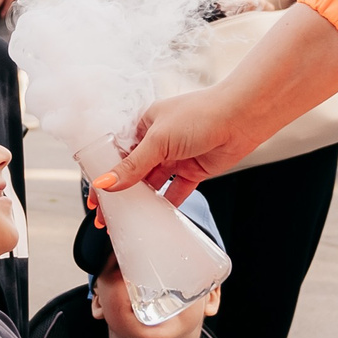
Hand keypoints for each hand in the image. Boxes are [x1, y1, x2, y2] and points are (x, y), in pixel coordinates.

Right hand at [101, 3, 337, 205]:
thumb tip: (104, 184)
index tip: (94, 198)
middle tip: (106, 218)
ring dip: (140, 203)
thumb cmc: (200, 115)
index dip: (104, 176)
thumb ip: (132, 166)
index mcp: (144, 126)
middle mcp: (158, 141)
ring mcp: (176, 157)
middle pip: (132, 172)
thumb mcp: (159, 140)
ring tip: (126, 223)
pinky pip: (175, 192)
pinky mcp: (193, 171)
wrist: (242, 117)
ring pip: (152, 184)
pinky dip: (165, 205)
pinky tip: (154, 220)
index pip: (117, 155)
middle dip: (119, 195)